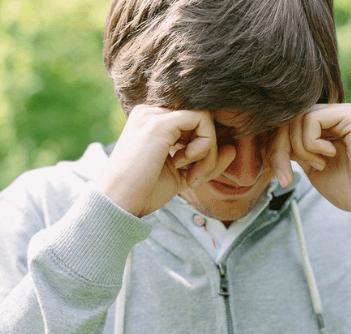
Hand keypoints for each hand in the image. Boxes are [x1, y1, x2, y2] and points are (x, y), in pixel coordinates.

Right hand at [97, 105, 235, 216]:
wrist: (119, 204)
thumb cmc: (144, 192)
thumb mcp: (183, 175)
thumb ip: (206, 161)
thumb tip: (232, 149)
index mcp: (152, 121)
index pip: (194, 122)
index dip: (204, 147)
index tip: (196, 175)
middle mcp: (151, 112)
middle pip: (202, 119)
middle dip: (209, 150)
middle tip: (196, 177)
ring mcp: (154, 115)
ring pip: (205, 118)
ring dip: (209, 151)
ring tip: (192, 175)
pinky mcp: (160, 123)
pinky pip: (202, 122)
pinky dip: (204, 147)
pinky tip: (185, 166)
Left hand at [267, 103, 350, 249]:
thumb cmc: (348, 188)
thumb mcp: (309, 166)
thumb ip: (293, 149)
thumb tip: (267, 139)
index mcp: (322, 127)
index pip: (284, 126)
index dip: (274, 148)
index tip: (280, 175)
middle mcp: (331, 115)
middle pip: (286, 120)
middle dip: (278, 150)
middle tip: (286, 176)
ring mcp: (341, 112)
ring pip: (296, 119)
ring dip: (299, 148)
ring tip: (318, 165)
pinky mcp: (350, 115)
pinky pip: (312, 119)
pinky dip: (311, 142)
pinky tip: (328, 155)